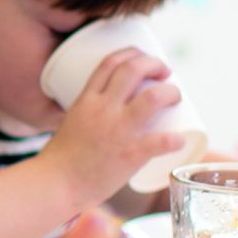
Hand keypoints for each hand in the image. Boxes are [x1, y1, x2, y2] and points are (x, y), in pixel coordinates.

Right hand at [44, 50, 186, 203]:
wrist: (56, 184)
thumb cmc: (61, 158)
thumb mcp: (72, 122)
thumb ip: (90, 113)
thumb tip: (107, 110)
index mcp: (87, 100)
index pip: (111, 63)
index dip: (132, 52)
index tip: (143, 57)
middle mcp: (103, 109)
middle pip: (133, 70)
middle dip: (155, 64)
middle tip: (165, 72)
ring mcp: (118, 131)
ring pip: (152, 98)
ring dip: (170, 92)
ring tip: (175, 96)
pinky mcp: (129, 155)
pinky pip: (160, 142)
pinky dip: (175, 139)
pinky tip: (181, 139)